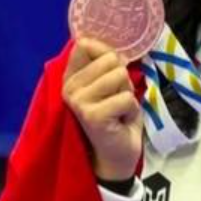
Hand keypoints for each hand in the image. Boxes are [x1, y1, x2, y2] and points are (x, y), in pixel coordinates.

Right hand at [62, 39, 143, 180]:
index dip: (107, 54)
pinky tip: (119, 122)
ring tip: (117, 110)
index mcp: (71, 77)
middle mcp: (69, 87)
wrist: (116, 155)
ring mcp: (78, 101)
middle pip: (110, 60)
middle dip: (122, 80)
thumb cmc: (115, 117)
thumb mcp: (111, 85)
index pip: (85, 44)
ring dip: (127, 94)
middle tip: (115, 100)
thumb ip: (106, 64)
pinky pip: (126, 97)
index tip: (111, 74)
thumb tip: (114, 49)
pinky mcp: (92, 115)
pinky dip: (131, 110)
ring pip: (119, 76)